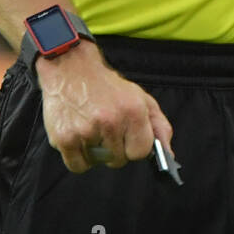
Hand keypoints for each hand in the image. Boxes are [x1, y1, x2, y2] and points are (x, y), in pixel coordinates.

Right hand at [37, 41, 174, 173]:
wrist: (71, 67)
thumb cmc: (106, 85)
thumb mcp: (139, 97)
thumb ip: (158, 125)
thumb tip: (168, 153)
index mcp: (133, 110)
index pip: (141, 152)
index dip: (134, 147)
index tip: (127, 138)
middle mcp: (111, 121)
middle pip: (118, 160)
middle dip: (114, 149)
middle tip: (106, 130)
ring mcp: (86, 130)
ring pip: (97, 163)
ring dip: (95, 153)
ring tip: (91, 129)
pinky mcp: (65, 137)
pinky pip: (77, 166)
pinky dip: (78, 157)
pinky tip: (79, 136)